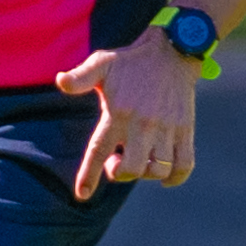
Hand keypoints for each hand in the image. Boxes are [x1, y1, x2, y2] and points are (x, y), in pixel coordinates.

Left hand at [56, 29, 201, 198]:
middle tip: (116, 162)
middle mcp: (143, 124)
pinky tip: (164, 177)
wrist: (172, 51)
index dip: (89, 174)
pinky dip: (176, 176)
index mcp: (119, 112)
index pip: (99, 150)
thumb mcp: (101, 63)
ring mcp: (167, 128)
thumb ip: (80, 77)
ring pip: (158, 168)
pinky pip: (185, 163)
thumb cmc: (129, 61)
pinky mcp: (185, 129)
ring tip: (137, 161)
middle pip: (131, 167)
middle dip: (120, 173)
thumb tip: (60, 81)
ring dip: (145, 173)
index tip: (82, 194)